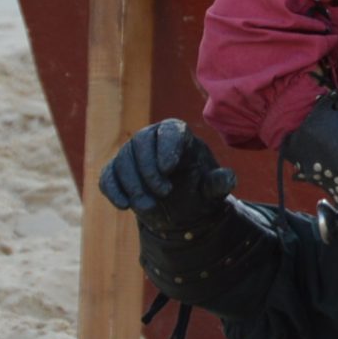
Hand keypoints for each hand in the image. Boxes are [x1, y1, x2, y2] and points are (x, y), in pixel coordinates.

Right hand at [98, 120, 236, 232]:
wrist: (180, 208)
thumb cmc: (198, 190)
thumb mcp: (212, 191)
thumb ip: (218, 184)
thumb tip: (229, 178)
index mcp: (179, 135)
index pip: (170, 130)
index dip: (167, 146)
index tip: (168, 168)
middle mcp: (152, 137)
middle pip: (141, 142)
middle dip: (149, 169)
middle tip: (163, 193)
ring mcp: (131, 153)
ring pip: (123, 159)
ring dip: (133, 185)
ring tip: (148, 207)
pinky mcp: (116, 171)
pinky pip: (108, 174)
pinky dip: (113, 189)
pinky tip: (123, 206)